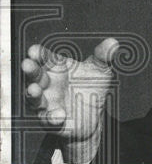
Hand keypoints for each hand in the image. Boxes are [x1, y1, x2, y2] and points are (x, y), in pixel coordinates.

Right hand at [21, 38, 118, 162]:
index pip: (45, 58)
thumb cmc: (90, 87)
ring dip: (32, 94)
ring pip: (35, 98)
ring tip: (33, 89)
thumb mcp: (100, 71)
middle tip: (27, 64)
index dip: (38, 54)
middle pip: (35, 76)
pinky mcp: (51, 121)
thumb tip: (113, 42)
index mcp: (56, 68)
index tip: (34, 50)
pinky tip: (59, 115)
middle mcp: (47, 84)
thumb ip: (103, 57)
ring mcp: (47, 102)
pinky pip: (48, 119)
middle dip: (30, 70)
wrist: (93, 115)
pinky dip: (52, 117)